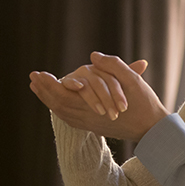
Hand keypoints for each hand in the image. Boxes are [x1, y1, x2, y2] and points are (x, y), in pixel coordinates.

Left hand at [29, 53, 168, 140]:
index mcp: (96, 106)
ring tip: (37, 87)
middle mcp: (89, 118)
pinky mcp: (93, 126)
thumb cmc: (145, 103)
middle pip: (58, 105)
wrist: (152, 129)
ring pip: (62, 113)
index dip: (49, 84)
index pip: (64, 95)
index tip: (38, 74)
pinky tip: (53, 101)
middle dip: (44, 90)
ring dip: (48, 99)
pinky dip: (58, 108)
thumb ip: (113, 66)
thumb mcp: (133, 80)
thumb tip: (93, 56)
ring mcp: (90, 124)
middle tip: (32, 78)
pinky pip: (69, 119)